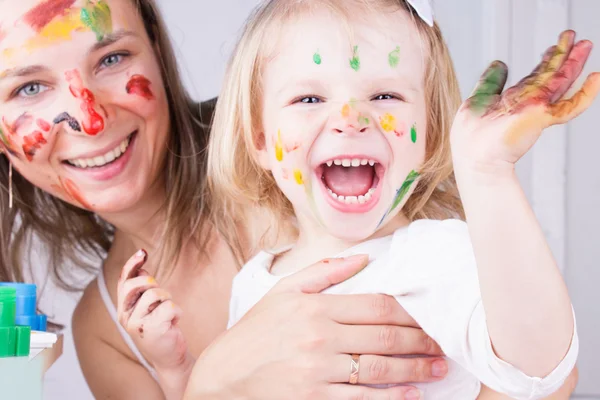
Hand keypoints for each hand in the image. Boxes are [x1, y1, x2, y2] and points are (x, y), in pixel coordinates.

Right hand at [117, 250, 193, 397]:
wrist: (170, 358)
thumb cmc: (161, 329)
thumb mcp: (148, 308)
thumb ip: (143, 290)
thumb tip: (142, 267)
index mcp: (123, 308)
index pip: (123, 281)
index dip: (132, 264)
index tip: (143, 252)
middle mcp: (125, 316)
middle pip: (137, 283)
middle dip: (153, 284)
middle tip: (161, 298)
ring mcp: (137, 323)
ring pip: (156, 293)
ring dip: (168, 300)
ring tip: (168, 314)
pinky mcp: (153, 329)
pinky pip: (170, 306)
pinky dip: (177, 312)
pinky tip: (174, 323)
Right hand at [184, 255, 446, 399]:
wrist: (222, 378)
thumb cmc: (253, 333)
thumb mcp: (280, 293)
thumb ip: (321, 272)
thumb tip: (360, 259)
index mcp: (314, 308)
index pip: (376, 306)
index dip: (409, 314)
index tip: (427, 319)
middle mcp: (319, 338)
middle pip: (384, 337)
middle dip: (420, 342)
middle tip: (442, 347)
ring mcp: (318, 371)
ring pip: (379, 369)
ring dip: (414, 370)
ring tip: (437, 371)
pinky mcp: (314, 399)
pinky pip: (362, 399)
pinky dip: (391, 397)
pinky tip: (411, 395)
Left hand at [451, 30, 599, 177]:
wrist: (474, 158)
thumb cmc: (470, 138)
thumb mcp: (477, 100)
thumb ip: (490, 82)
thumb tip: (499, 63)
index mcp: (512, 100)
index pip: (533, 78)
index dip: (544, 62)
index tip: (553, 48)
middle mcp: (526, 103)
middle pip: (550, 76)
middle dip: (563, 56)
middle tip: (576, 37)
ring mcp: (535, 110)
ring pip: (559, 82)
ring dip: (573, 63)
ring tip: (586, 45)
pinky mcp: (540, 117)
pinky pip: (568, 106)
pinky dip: (584, 94)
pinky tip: (595, 78)